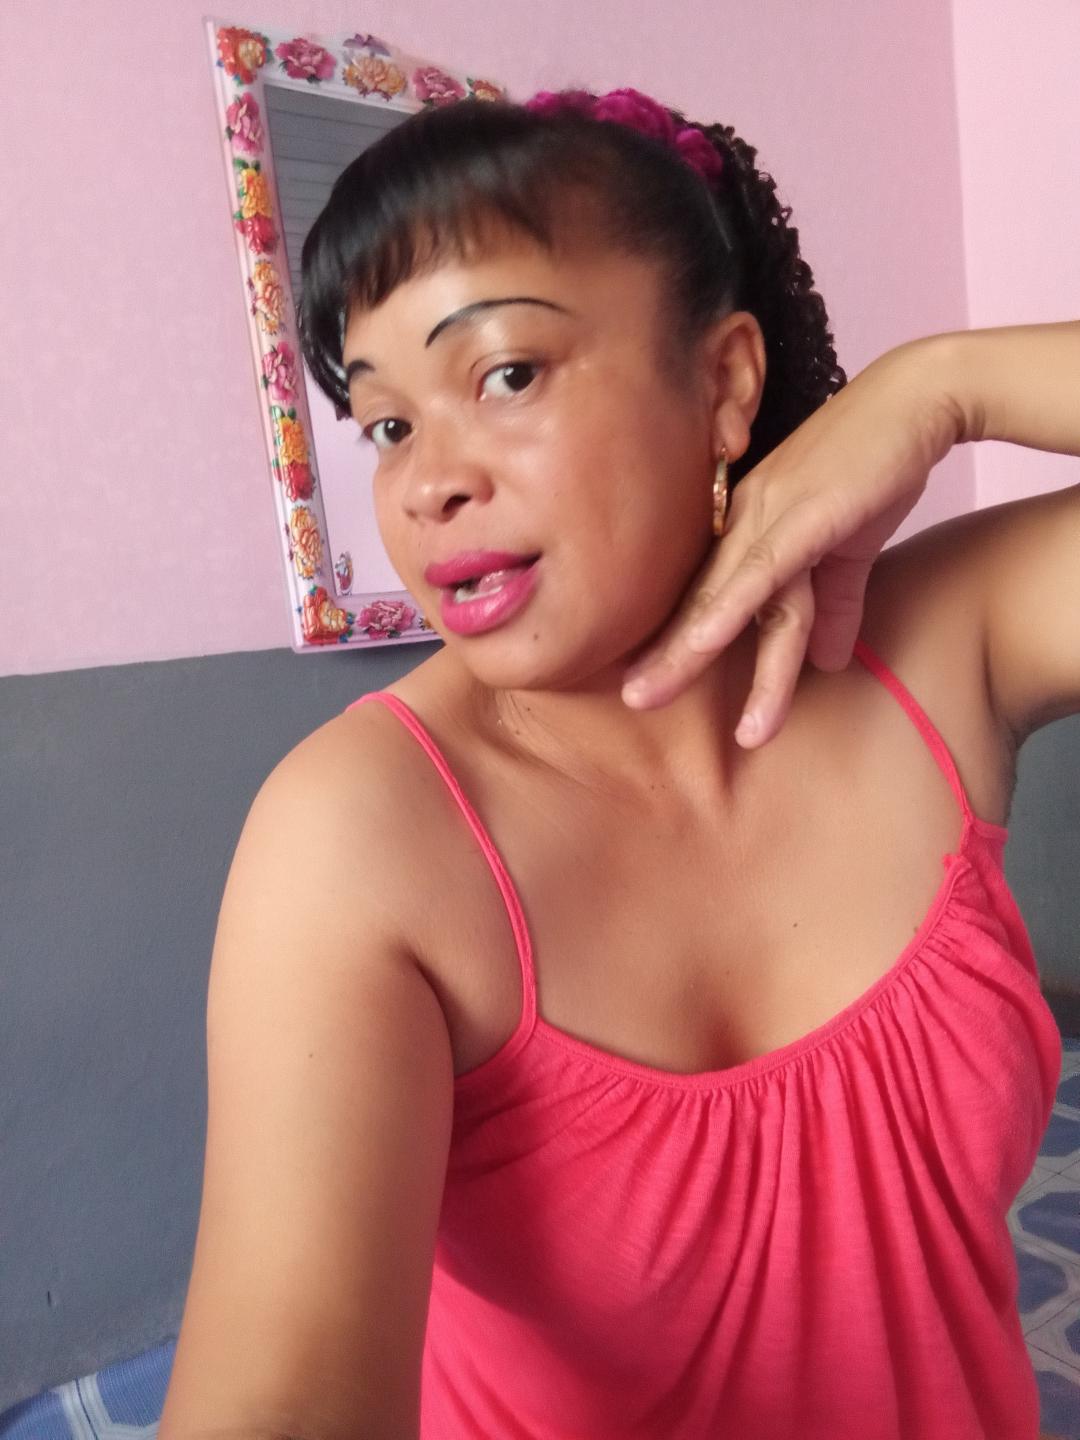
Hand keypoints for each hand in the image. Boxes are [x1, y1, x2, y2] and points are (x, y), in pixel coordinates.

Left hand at [621, 338, 958, 744]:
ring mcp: (769, 514)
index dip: (675, 639)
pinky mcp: (806, 512)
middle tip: (635, 701)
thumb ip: (837, 604)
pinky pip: (762, 569)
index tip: (646, 680)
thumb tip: (830, 661)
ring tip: (674, 709)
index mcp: (750, 527)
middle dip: (665, 658)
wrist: (921, 397)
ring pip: (726, 600)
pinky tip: (704, 644)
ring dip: (702, 658)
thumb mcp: (852, 548)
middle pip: (698, 601)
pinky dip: (730, 608)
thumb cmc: (879, 464)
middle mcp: (745, 521)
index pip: (704, 594)